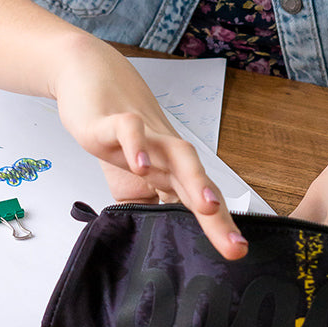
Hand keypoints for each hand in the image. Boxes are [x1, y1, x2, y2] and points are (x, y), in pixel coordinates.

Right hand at [50, 36, 247, 260]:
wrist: (89, 74)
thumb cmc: (112, 128)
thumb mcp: (127, 178)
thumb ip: (146, 206)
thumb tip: (158, 241)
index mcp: (168, 169)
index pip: (199, 201)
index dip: (219, 226)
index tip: (238, 252)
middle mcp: (163, 152)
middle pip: (198, 182)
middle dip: (218, 216)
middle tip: (235, 246)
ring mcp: (142, 135)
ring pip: (177, 154)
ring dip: (195, 179)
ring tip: (207, 206)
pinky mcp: (112, 120)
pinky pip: (129, 131)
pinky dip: (137, 147)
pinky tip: (141, 165)